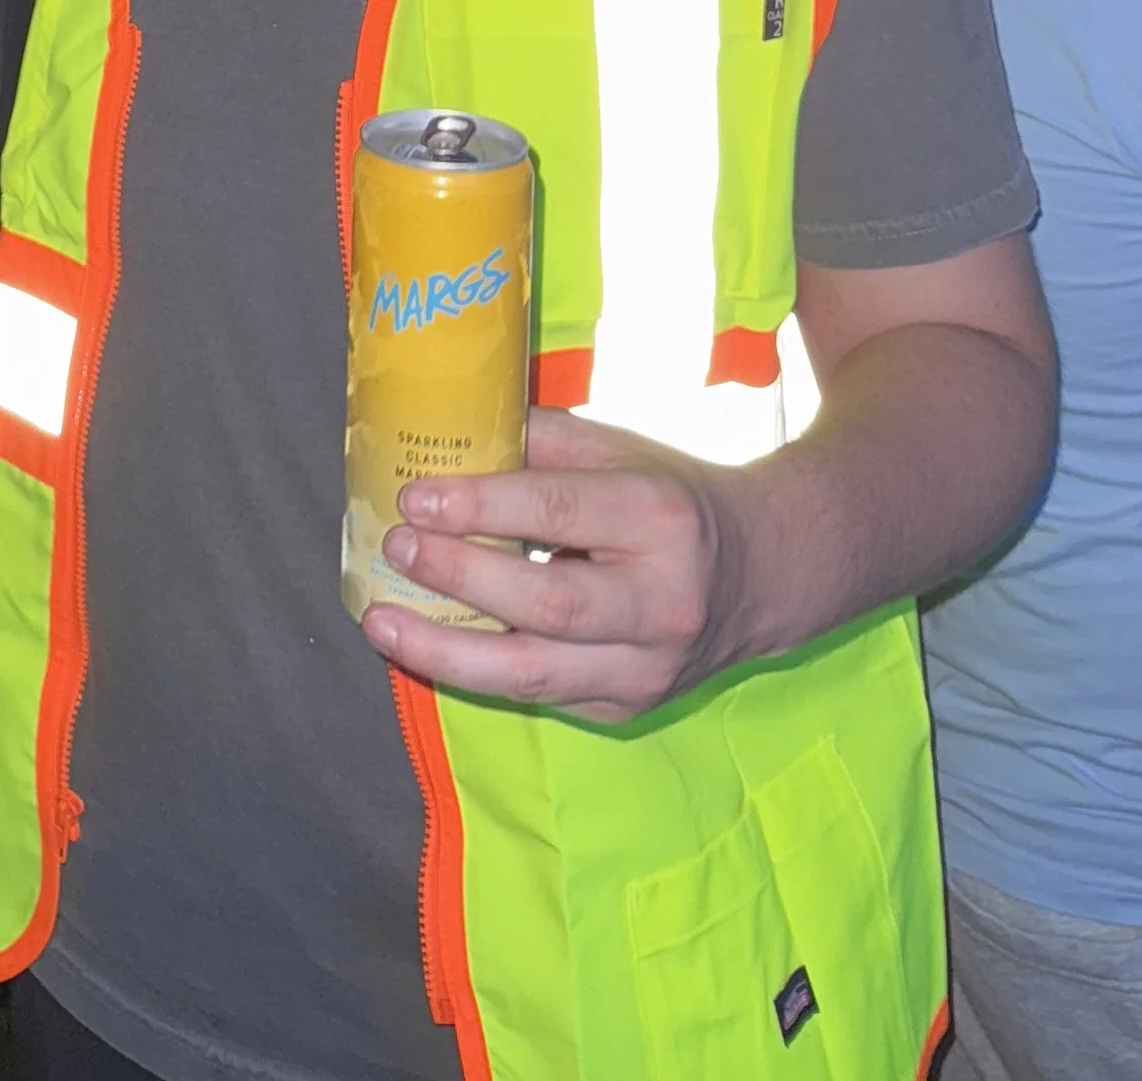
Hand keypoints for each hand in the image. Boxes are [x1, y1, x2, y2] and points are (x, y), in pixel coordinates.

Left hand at [358, 406, 751, 720]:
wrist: (759, 576)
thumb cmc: (671, 498)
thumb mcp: (620, 450)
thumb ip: (539, 442)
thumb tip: (449, 432)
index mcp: (661, 518)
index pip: (558, 513)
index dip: (480, 508)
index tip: (415, 496)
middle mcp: (661, 602)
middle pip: (546, 606)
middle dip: (459, 580)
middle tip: (396, 548)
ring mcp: (647, 669)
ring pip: (534, 677)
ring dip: (446, 653)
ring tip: (382, 622)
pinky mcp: (626, 708)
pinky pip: (538, 697)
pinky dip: (473, 674)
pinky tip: (426, 648)